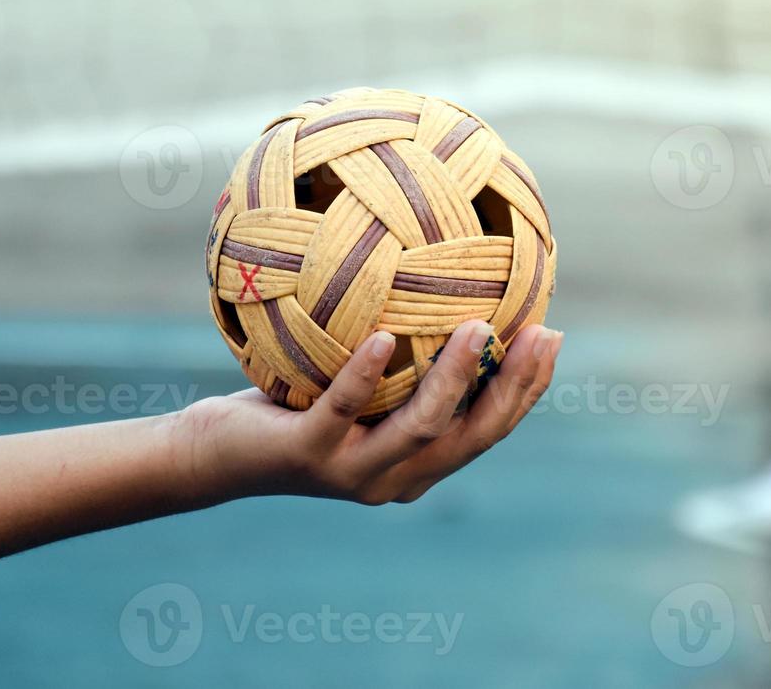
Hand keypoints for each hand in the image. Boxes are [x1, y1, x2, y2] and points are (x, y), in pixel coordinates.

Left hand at [178, 320, 561, 506]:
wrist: (217, 456)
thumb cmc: (292, 409)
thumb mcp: (356, 388)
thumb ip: (401, 366)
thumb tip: (441, 292)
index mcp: (418, 466)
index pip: (489, 430)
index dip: (528, 390)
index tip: (553, 339)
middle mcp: (396, 479)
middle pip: (474, 435)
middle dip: (514, 387)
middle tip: (541, 334)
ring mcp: (354, 473)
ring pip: (423, 428)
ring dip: (456, 378)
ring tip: (477, 327)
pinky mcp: (309, 457)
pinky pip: (344, 410)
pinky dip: (368, 374)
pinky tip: (382, 336)